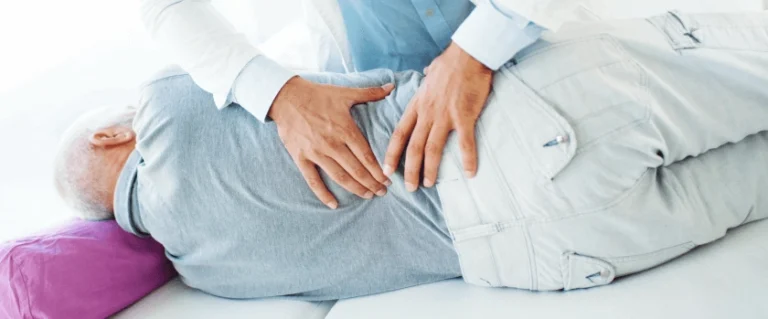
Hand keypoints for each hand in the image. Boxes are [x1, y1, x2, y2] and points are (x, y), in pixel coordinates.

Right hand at [269, 77, 394, 208]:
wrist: (286, 97)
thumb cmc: (318, 95)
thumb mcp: (345, 93)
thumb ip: (370, 92)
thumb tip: (391, 86)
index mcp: (345, 129)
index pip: (366, 156)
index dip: (378, 171)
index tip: (387, 181)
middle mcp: (332, 144)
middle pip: (357, 170)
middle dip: (371, 183)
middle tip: (382, 192)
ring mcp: (316, 152)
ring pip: (340, 177)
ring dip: (355, 189)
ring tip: (367, 196)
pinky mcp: (301, 157)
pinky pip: (313, 180)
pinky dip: (323, 194)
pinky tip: (334, 204)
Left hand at [383, 42, 492, 191]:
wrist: (468, 54)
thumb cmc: (450, 63)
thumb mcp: (430, 73)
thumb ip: (426, 82)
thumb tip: (426, 74)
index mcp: (417, 105)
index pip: (399, 133)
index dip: (392, 154)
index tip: (387, 170)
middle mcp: (427, 113)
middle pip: (413, 147)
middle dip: (409, 170)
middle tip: (409, 188)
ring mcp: (445, 116)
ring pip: (433, 149)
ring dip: (430, 169)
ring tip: (429, 184)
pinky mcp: (464, 116)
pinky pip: (465, 143)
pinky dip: (468, 159)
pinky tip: (470, 173)